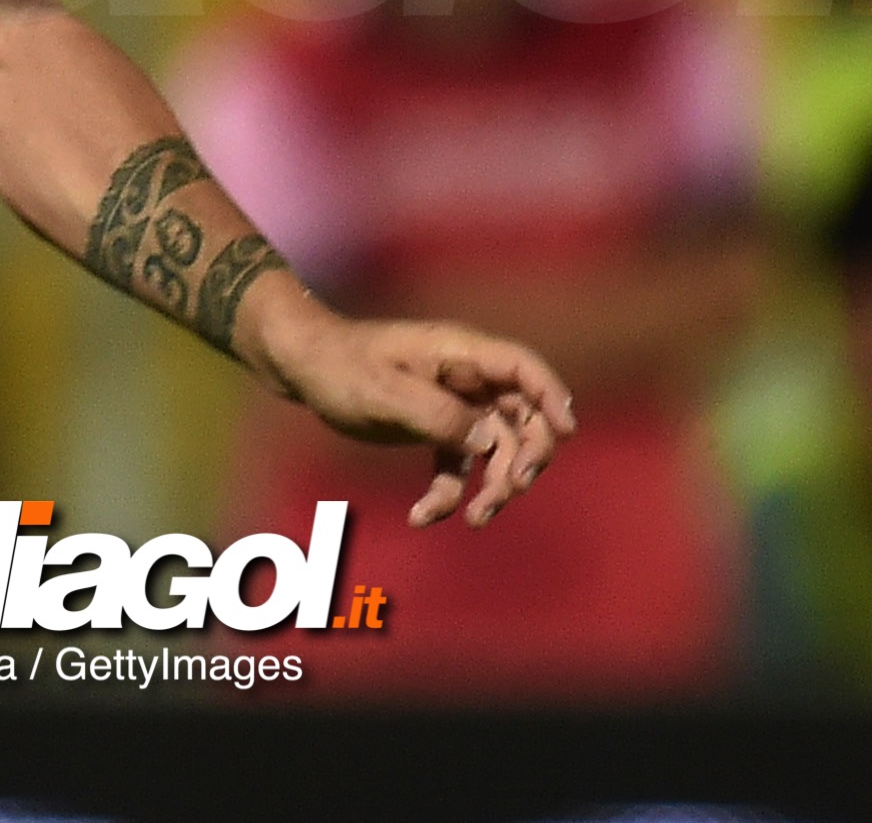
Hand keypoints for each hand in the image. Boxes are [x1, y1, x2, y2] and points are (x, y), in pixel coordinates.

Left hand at [261, 309, 577, 528]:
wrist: (303, 367)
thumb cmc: (342, 366)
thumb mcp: (386, 392)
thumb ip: (440, 415)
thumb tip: (486, 442)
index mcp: (460, 352)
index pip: (522, 368)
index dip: (552, 395)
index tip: (567, 431)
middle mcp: (466, 377)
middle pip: (522, 416)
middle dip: (525, 455)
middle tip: (510, 489)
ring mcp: (453, 404)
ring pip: (496, 449)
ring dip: (492, 486)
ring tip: (474, 519)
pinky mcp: (436, 429)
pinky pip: (459, 467)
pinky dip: (449, 494)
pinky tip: (422, 517)